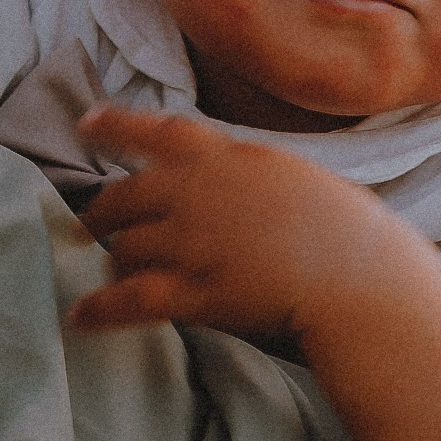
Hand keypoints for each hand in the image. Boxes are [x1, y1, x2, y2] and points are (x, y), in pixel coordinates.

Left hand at [69, 105, 388, 344]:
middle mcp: (200, 191)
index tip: (87, 122)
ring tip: (107, 275)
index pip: (160, 129)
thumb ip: (250, 172)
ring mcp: (194, 241)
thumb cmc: (347, 230)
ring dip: (112, 261)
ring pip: (125, 247)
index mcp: (229, 156)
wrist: (362, 276)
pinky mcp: (195, 291)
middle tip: (89, 226)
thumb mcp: (294, 175)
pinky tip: (78, 318)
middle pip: (125, 195)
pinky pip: (129, 299)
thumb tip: (229, 173)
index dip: (117, 124)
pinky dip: (99, 309)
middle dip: (101, 213)